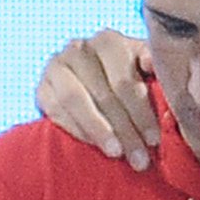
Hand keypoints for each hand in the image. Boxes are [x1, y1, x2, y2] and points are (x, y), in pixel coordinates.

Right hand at [36, 29, 160, 168]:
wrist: (86, 78)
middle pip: (104, 93)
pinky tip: (95, 145)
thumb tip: (157, 69)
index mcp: (109, 40)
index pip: (125, 79)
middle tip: (140, 159)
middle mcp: (79, 47)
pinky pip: (57, 111)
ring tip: (116, 153)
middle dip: (125, 129)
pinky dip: (77, 130)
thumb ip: (155, 70)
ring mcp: (56, 66)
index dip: (141, 112)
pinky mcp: (42, 87)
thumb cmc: (124, 77)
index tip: (154, 140)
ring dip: (99, 131)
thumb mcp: (143, 69)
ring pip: (76, 100)